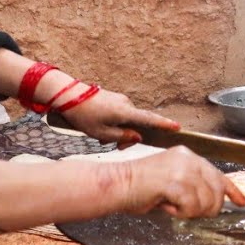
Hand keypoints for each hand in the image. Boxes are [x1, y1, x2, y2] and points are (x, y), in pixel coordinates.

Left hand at [57, 86, 178, 145]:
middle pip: (138, 124)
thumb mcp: (102, 133)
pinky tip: (100, 128)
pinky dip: (115, 124)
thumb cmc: (83, 116)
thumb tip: (138, 136)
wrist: (67, 96)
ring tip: (102, 138)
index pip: (149, 120)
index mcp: (125, 112)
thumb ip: (122, 137)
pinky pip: (121, 114)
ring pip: (127, 120)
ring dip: (119, 131)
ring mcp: (120, 100)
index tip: (177, 127)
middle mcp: (126, 104)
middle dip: (130, 137)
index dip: (164, 125)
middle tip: (116, 147)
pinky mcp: (114, 99)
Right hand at [111, 146, 244, 217]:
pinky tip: (166, 205)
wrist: (117, 184)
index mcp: (187, 155)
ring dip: (190, 211)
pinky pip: (191, 208)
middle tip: (186, 211)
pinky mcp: (176, 183)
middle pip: (217, 192)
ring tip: (171, 205)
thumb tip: (212, 201)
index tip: (242, 201)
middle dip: (206, 208)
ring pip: (206, 203)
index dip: (232, 190)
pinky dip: (179, 213)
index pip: (218, 174)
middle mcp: (189, 159)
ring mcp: (183, 170)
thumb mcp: (170, 179)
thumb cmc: (139, 186)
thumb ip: (191, 185)